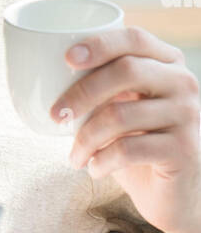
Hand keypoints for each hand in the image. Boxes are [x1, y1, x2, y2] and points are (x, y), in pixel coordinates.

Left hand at [50, 27, 200, 232]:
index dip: (100, 44)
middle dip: (82, 93)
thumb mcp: (121, 110)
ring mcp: (188, 115)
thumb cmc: (139, 146)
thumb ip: (101, 89)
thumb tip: (46, 74)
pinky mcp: (184, 149)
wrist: (175, 194)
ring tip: (74, 157)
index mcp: (168, 64)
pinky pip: (127, 149)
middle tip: (56, 115)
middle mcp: (184, 83)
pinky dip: (101, 161)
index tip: (66, 59)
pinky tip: (94, 169)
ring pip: (120, 115)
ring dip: (85, 139)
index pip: (135, 38)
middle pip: (126, 71)